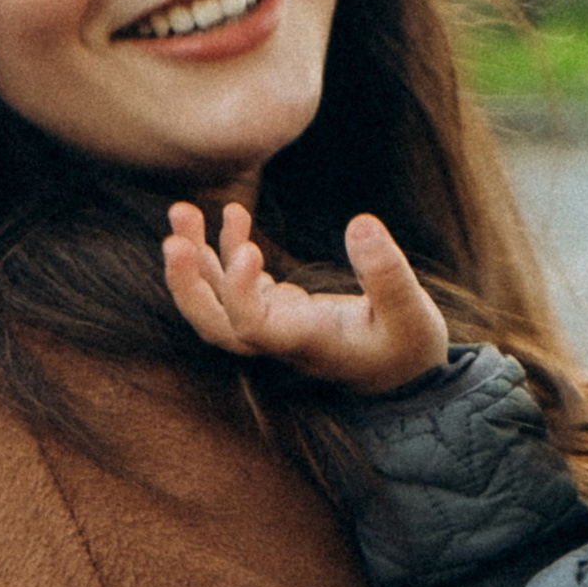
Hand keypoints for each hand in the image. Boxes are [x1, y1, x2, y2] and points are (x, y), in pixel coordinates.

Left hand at [163, 201, 450, 393]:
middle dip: (187, 283)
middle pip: (214, 325)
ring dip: (194, 260)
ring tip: (182, 211)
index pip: (253, 328)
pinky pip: (237, 285)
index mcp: (306, 344)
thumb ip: (387, 272)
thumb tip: (361, 224)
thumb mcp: (413, 313)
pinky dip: (226, 251)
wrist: (407, 374)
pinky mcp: (279, 310)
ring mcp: (275, 325)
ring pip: (216, 303)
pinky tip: (233, 215)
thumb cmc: (410, 347)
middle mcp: (280, 340)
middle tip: (175, 235)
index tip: (248, 250)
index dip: (239, 292)